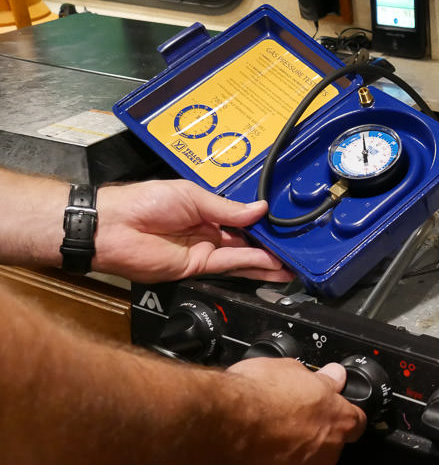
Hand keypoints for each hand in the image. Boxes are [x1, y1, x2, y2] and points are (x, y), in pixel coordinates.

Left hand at [93, 180, 293, 282]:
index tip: (284, 224)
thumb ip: (227, 209)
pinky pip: (230, 265)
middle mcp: (208, 232)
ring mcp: (204, 251)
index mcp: (205, 210)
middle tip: (297, 249)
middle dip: (270, 245)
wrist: (114, 227)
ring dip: (267, 261)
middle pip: (245, 241)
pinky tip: (272, 264)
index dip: (262, 223)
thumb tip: (260, 210)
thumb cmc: (147, 201)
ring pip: (242, 257)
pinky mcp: (198, 268)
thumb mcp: (192, 196)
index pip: (240, 219)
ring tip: (293, 264)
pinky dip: (251, 264)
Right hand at [207, 360, 366, 464]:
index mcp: (336, 422)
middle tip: (282, 422)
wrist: (214, 428)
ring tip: (257, 441)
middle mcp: (325, 455)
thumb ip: (319, 379)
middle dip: (309, 437)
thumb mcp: (290, 369)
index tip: (327, 409)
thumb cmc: (252, 396)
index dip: (339, 414)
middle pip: (327, 448)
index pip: (355, 421)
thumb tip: (333, 377)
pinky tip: (244, 461)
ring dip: (286, 459)